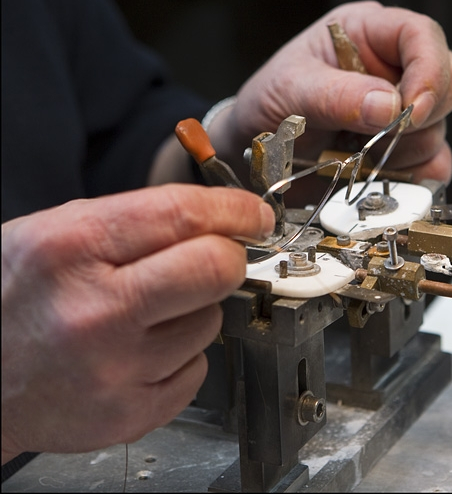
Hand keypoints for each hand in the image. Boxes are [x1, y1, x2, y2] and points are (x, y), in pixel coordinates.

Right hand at [1, 184, 273, 463]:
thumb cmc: (14, 298)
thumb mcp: (55, 234)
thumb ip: (137, 222)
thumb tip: (221, 218)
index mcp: (70, 249)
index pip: (183, 215)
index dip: (235, 210)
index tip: (254, 215)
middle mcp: (94, 311)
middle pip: (215, 269)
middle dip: (230, 257)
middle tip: (220, 258)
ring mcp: (114, 370)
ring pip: (211, 321)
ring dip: (196, 309)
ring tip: (147, 313)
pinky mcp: (129, 413)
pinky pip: (197, 368)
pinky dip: (182, 355)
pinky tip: (142, 350)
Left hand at [208, 0, 451, 196]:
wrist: (255, 151)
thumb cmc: (269, 104)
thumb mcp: (289, 90)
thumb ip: (336, 95)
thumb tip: (390, 106)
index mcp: (369, 34)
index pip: (423, 36)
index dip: (429, 71)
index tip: (409, 111)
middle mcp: (395, 69)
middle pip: (451, 84)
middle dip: (419, 118)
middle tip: (376, 138)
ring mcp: (405, 113)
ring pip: (438, 132)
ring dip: (399, 153)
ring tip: (352, 155)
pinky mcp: (406, 152)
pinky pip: (433, 167)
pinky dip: (409, 180)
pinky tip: (372, 177)